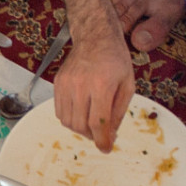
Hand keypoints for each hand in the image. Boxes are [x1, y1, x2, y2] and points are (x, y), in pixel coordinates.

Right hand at [53, 0, 134, 151]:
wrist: (95, 37)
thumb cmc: (115, 59)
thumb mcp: (127, 85)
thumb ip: (119, 111)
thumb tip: (111, 134)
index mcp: (102, 85)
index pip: (98, 122)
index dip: (102, 140)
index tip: (106, 148)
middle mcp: (80, 85)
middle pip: (80, 125)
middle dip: (92, 135)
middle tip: (101, 134)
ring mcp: (66, 84)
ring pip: (67, 121)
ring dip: (80, 129)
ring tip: (91, 124)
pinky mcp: (58, 83)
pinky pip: (59, 111)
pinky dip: (70, 118)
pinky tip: (81, 113)